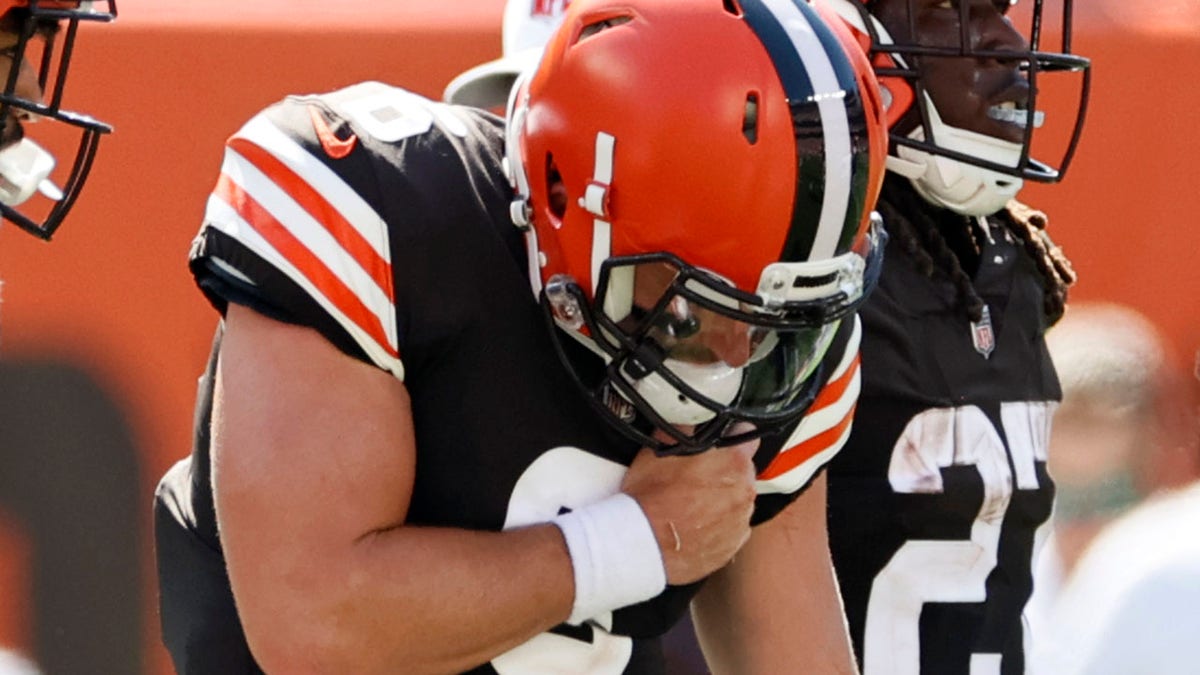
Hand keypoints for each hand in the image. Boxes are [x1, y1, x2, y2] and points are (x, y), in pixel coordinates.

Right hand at [620, 432, 758, 584]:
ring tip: (689, 503)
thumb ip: (685, 427)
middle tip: (694, 475)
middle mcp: (745, 494)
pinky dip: (716, 526)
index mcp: (734, 464)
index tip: (718, 441)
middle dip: (723, 470)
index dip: (729, 435)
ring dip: (720, 499)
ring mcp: (739, 523)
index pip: (746, 436)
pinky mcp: (730, 547)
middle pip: (741, 472)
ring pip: (736, 502)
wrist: (643, 544)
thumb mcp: (661, 446)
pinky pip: (729, 529)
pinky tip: (692, 524)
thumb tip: (691, 419)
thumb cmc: (651, 496)